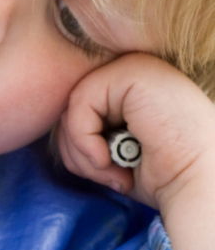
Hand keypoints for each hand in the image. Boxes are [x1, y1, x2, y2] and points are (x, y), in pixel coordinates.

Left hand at [55, 53, 214, 249]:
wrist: (199, 183)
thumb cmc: (162, 173)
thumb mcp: (112, 148)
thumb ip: (83, 129)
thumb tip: (51, 128)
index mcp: (130, 86)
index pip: (75, 110)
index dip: (79, 148)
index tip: (109, 175)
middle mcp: (132, 70)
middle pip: (68, 108)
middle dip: (77, 152)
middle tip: (109, 176)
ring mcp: (134, 66)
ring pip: (69, 108)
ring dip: (83, 153)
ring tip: (115, 171)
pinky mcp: (131, 72)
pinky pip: (79, 105)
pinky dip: (85, 140)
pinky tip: (111, 158)